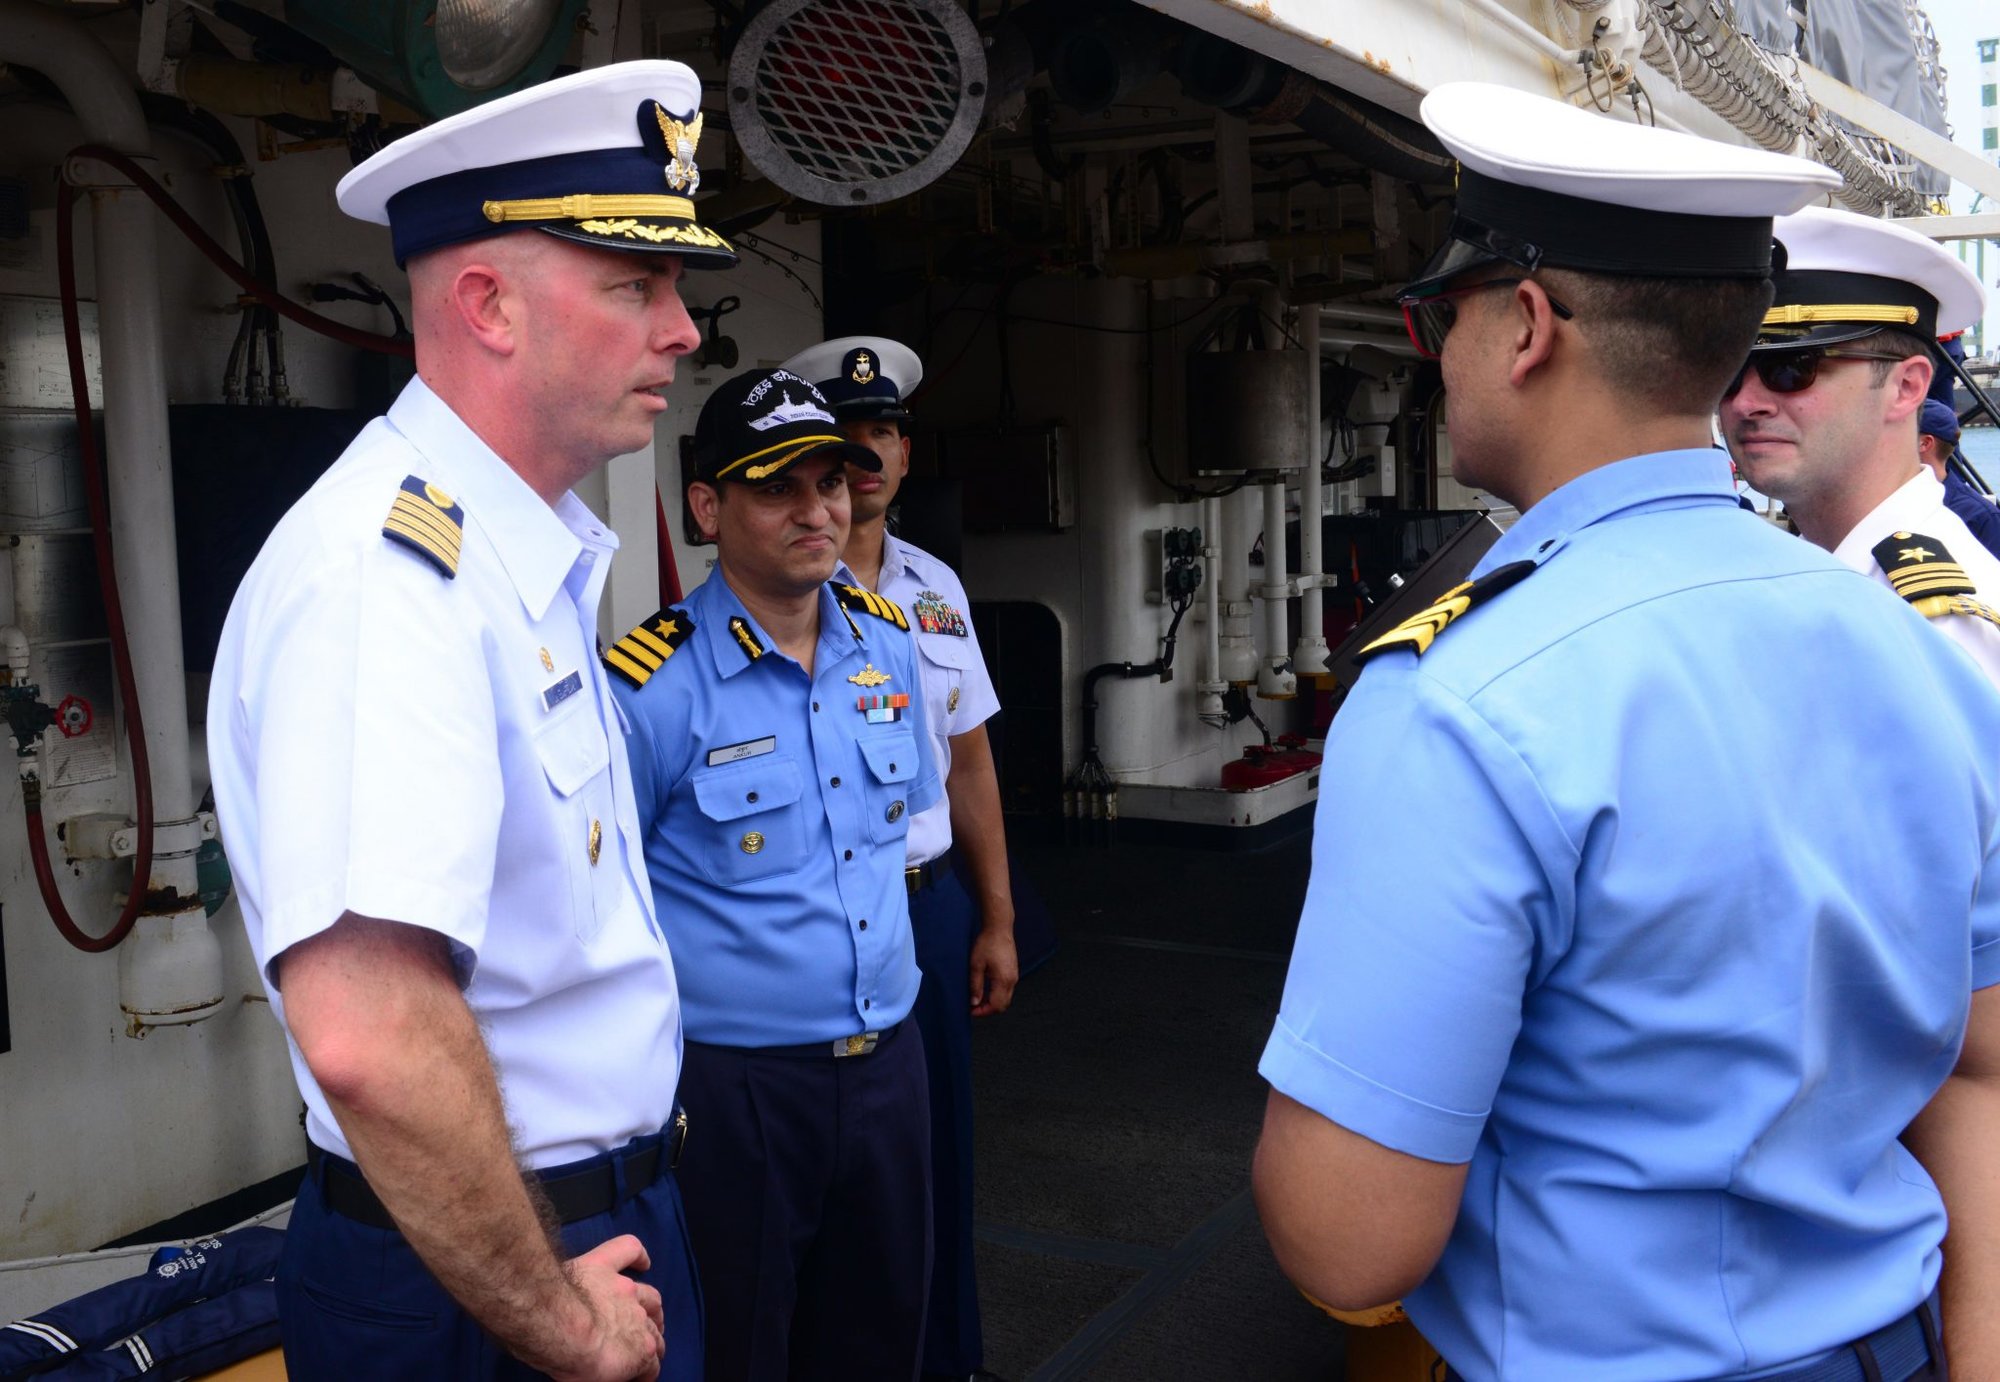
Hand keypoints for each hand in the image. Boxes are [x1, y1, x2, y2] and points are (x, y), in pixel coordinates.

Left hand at [549, 1235, 665, 1381]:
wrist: (553, 1323)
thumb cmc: (568, 1360)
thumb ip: (608, 1376)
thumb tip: (608, 1374)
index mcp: (640, 1352)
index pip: (651, 1366)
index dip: (645, 1373)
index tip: (635, 1378)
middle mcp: (640, 1318)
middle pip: (654, 1332)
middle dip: (653, 1342)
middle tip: (644, 1350)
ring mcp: (625, 1288)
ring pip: (650, 1297)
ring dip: (654, 1309)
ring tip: (652, 1315)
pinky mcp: (605, 1264)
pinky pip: (629, 1251)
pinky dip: (638, 1255)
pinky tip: (642, 1262)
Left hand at [970, 923, 1018, 1016]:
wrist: (999, 928)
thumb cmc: (987, 943)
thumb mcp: (976, 965)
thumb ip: (976, 986)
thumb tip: (974, 1002)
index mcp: (1003, 980)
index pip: (996, 1005)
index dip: (983, 1011)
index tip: (971, 1011)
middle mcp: (1012, 980)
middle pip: (1003, 1004)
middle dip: (988, 1009)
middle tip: (974, 1007)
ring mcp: (1014, 976)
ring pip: (1006, 998)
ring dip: (993, 1001)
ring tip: (978, 998)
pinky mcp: (1013, 972)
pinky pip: (1007, 989)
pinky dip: (997, 994)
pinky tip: (986, 989)